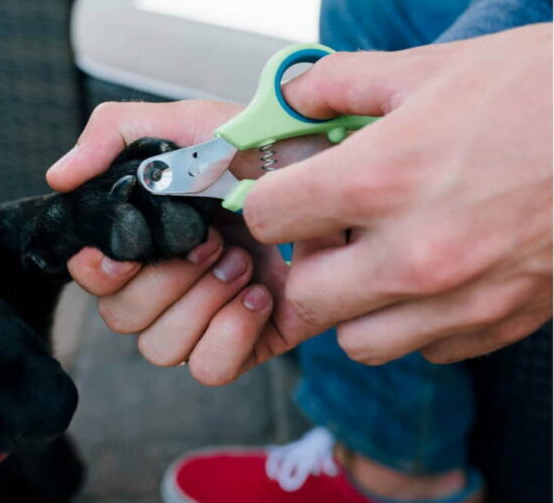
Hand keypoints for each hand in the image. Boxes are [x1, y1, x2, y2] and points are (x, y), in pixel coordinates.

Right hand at [48, 101, 329, 383]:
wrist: (332, 176)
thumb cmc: (262, 148)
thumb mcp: (187, 124)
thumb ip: (114, 135)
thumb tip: (58, 178)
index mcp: (148, 239)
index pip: (96, 278)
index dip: (101, 271)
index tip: (128, 250)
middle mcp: (170, 283)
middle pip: (122, 319)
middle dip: (167, 280)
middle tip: (212, 241)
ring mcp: (207, 316)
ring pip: (161, 349)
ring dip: (200, 304)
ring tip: (241, 262)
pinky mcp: (248, 342)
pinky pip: (210, 369)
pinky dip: (230, 336)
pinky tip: (259, 295)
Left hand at [245, 24, 552, 363]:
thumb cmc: (542, 92)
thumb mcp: (432, 68)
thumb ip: (343, 83)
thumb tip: (297, 96)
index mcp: (383, 180)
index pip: (266, 219)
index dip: (267, 203)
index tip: (285, 195)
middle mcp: (414, 252)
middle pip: (302, 298)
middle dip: (304, 266)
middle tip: (328, 235)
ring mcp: (460, 298)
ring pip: (357, 340)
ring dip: (353, 306)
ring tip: (377, 262)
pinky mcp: (501, 322)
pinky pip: (426, 348)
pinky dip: (414, 323)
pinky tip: (433, 279)